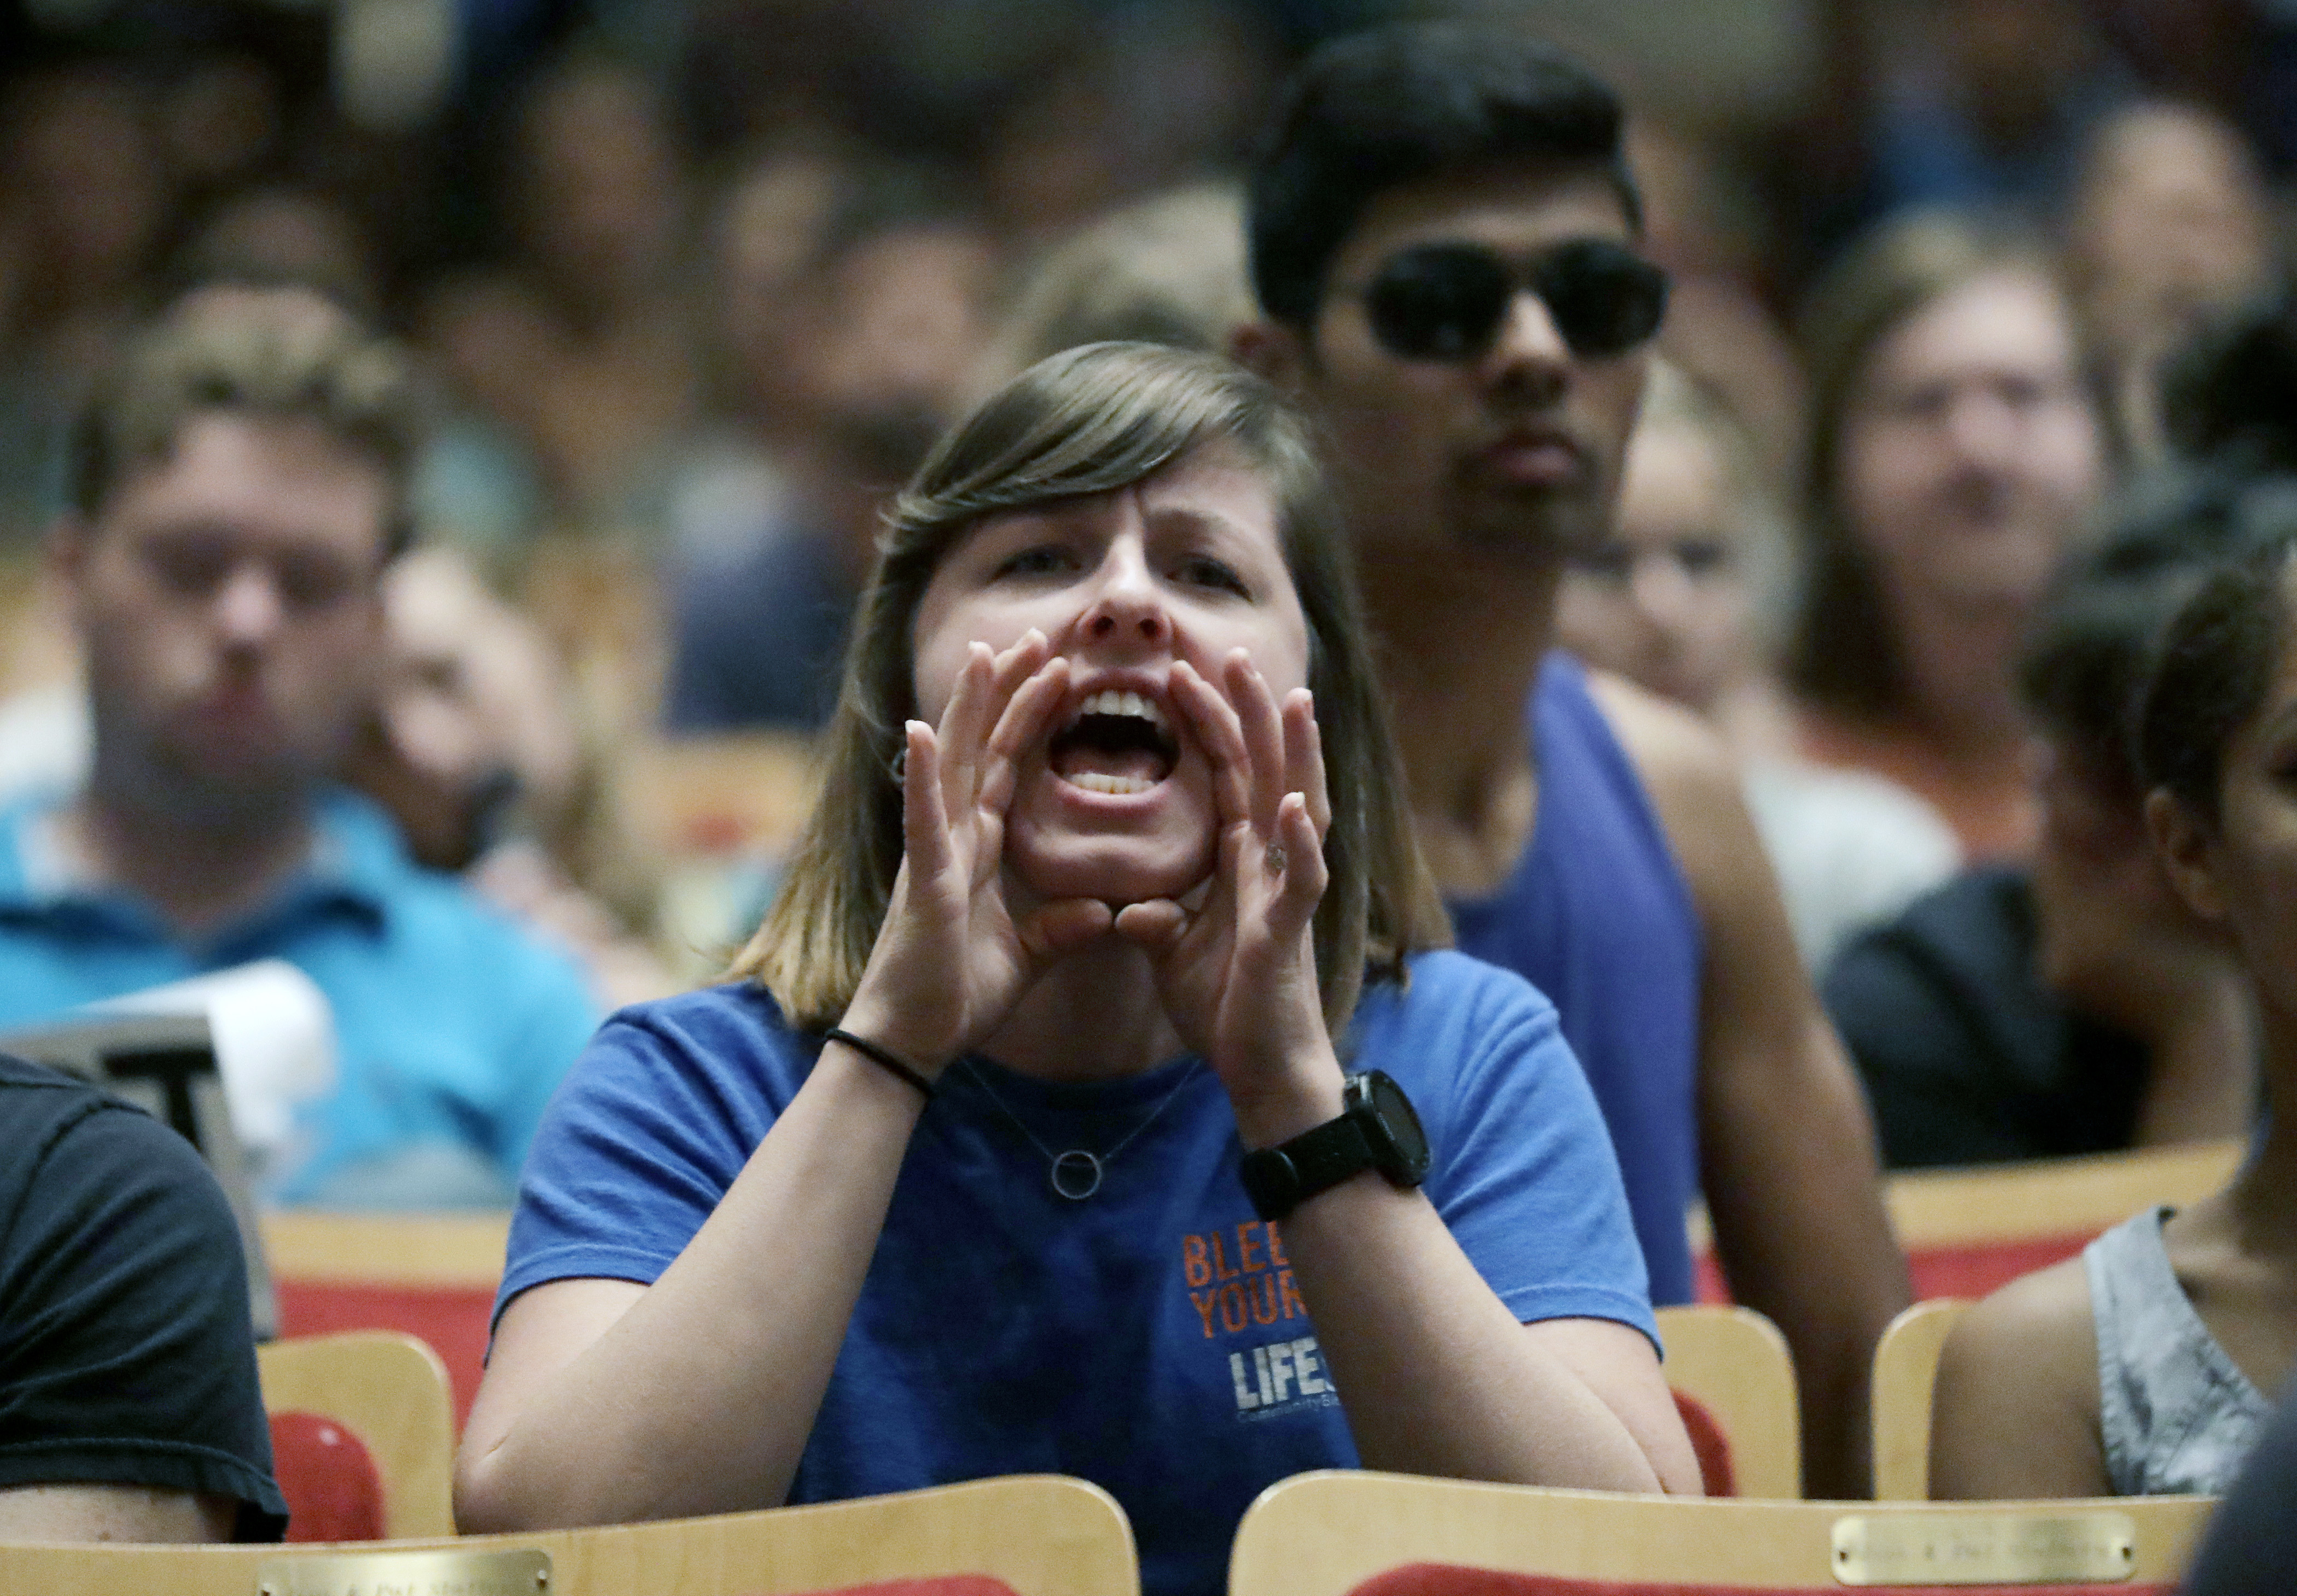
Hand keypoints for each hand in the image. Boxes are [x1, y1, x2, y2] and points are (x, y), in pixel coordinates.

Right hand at [840, 632, 1113, 1073]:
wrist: (913, 1042)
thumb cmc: (957, 996)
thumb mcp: (1028, 955)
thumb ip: (1062, 927)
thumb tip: (1103, 911)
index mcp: (977, 847)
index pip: (1010, 764)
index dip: (1032, 713)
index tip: (1060, 667)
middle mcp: (952, 836)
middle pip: (985, 745)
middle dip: (1009, 688)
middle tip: (1038, 632)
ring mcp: (933, 851)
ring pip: (956, 763)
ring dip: (971, 706)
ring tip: (988, 651)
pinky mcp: (923, 879)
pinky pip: (923, 817)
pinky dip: (924, 773)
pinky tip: (924, 729)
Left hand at [1114, 650, 1339, 1137]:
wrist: (1260, 1075)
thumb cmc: (1227, 1012)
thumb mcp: (1176, 956)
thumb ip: (1159, 920)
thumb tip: (1132, 907)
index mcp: (1240, 862)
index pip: (1227, 775)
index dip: (1208, 724)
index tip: (1181, 672)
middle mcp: (1270, 865)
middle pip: (1265, 770)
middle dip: (1251, 712)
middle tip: (1233, 651)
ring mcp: (1285, 895)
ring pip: (1299, 806)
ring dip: (1296, 754)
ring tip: (1291, 697)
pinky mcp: (1288, 934)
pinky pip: (1299, 881)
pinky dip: (1296, 842)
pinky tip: (1289, 806)